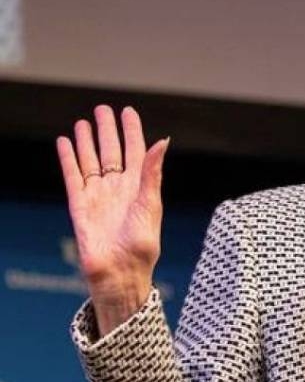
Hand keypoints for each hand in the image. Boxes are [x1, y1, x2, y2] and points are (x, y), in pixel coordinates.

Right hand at [56, 105, 169, 334]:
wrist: (119, 272)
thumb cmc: (141, 245)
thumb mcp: (150, 205)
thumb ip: (152, 173)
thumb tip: (162, 141)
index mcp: (140, 187)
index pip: (136, 151)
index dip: (132, 131)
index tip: (128, 111)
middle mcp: (119, 188)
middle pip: (111, 151)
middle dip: (108, 130)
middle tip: (103, 109)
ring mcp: (98, 195)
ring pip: (90, 161)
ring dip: (87, 141)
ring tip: (83, 121)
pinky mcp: (80, 205)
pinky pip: (73, 176)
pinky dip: (68, 159)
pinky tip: (65, 143)